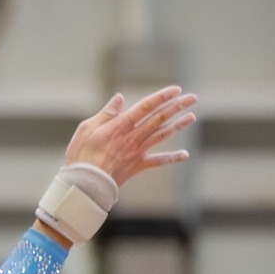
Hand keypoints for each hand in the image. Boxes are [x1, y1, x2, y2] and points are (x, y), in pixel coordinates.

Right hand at [66, 85, 196, 183]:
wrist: (85, 183)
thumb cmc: (81, 155)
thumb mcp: (87, 128)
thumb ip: (106, 113)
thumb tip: (120, 97)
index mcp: (120, 125)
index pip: (145, 107)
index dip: (162, 97)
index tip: (176, 90)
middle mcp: (133, 137)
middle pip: (159, 118)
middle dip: (176, 107)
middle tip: (192, 98)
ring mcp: (137, 151)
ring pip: (162, 135)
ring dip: (178, 125)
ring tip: (192, 116)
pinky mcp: (137, 165)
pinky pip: (158, 161)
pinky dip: (172, 158)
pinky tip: (185, 154)